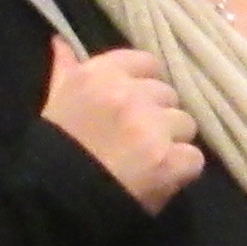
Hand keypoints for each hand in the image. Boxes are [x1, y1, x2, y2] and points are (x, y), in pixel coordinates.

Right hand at [41, 35, 200, 209]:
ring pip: (186, 124)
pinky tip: (162, 178)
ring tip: (150, 160)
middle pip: (169, 95)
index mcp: (101, 75)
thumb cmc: (53, 151)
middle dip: (158, 115)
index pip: (147, 63)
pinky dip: (182, 169)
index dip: (146, 84)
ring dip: (173, 142)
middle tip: (140, 138)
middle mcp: (130, 95)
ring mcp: (152, 128)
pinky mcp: (169, 161)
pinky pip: (194, 157)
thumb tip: (61, 42)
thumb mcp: (55, 103)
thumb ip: (65, 70)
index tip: (137, 104)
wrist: (55, 203)